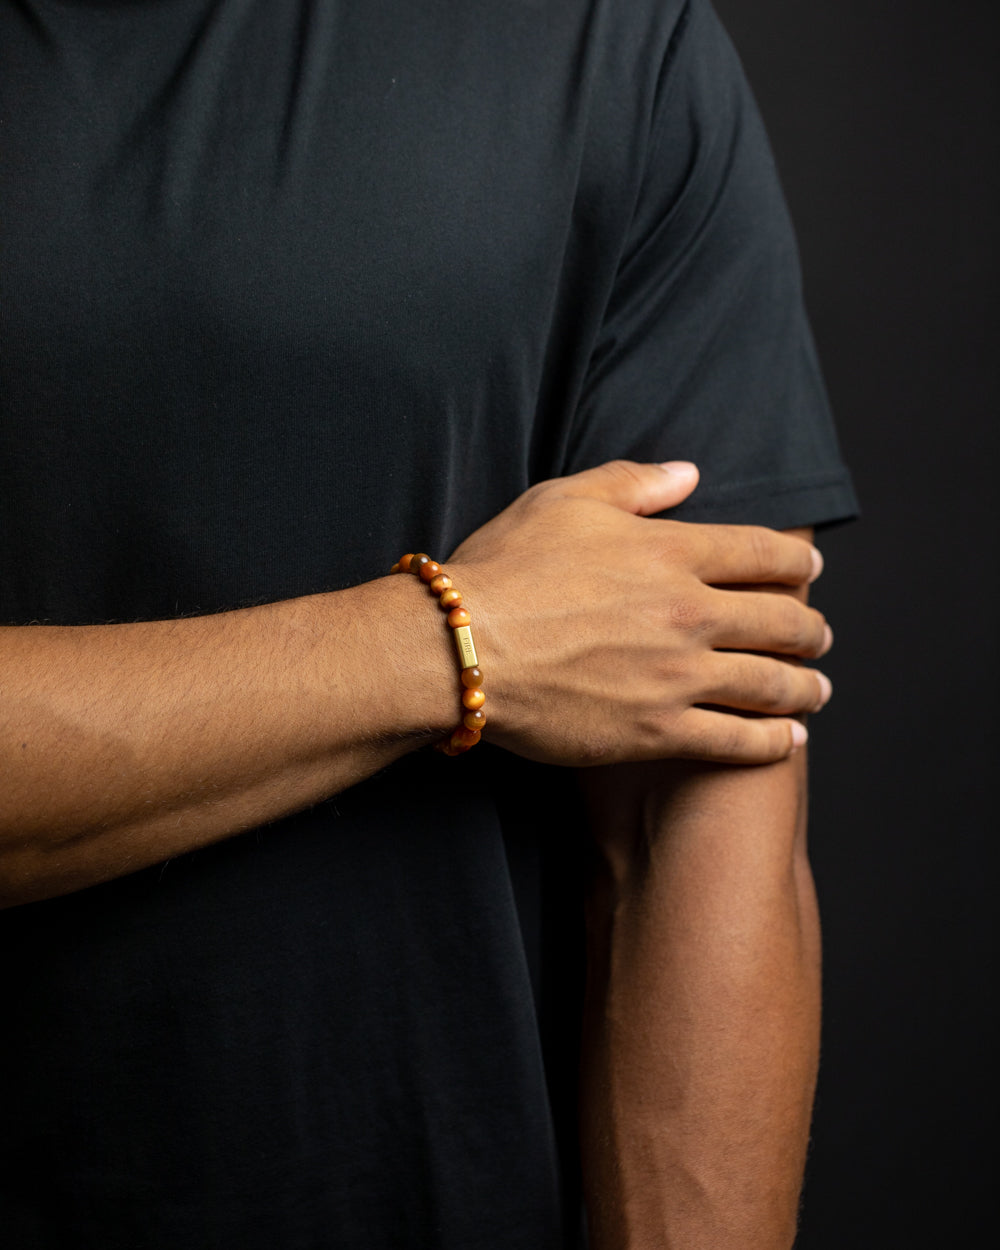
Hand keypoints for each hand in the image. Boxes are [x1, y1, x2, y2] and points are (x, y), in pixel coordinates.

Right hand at [449, 460, 830, 765]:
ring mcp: (676, 677)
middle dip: (811, 630)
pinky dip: (770, 741)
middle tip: (821, 637)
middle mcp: (687, 614)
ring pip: (768, 684)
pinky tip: (789, 740)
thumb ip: (633, 482)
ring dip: (803, 687)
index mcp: (670, 553)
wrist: (461, 647)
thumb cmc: (504, 569)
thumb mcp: (563, 500)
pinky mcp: (655, 731)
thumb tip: (689, 473)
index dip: (796, 562)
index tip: (811, 570)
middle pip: (779, 622)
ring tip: (816, 691)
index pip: (761, 554)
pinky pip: (734, 741)